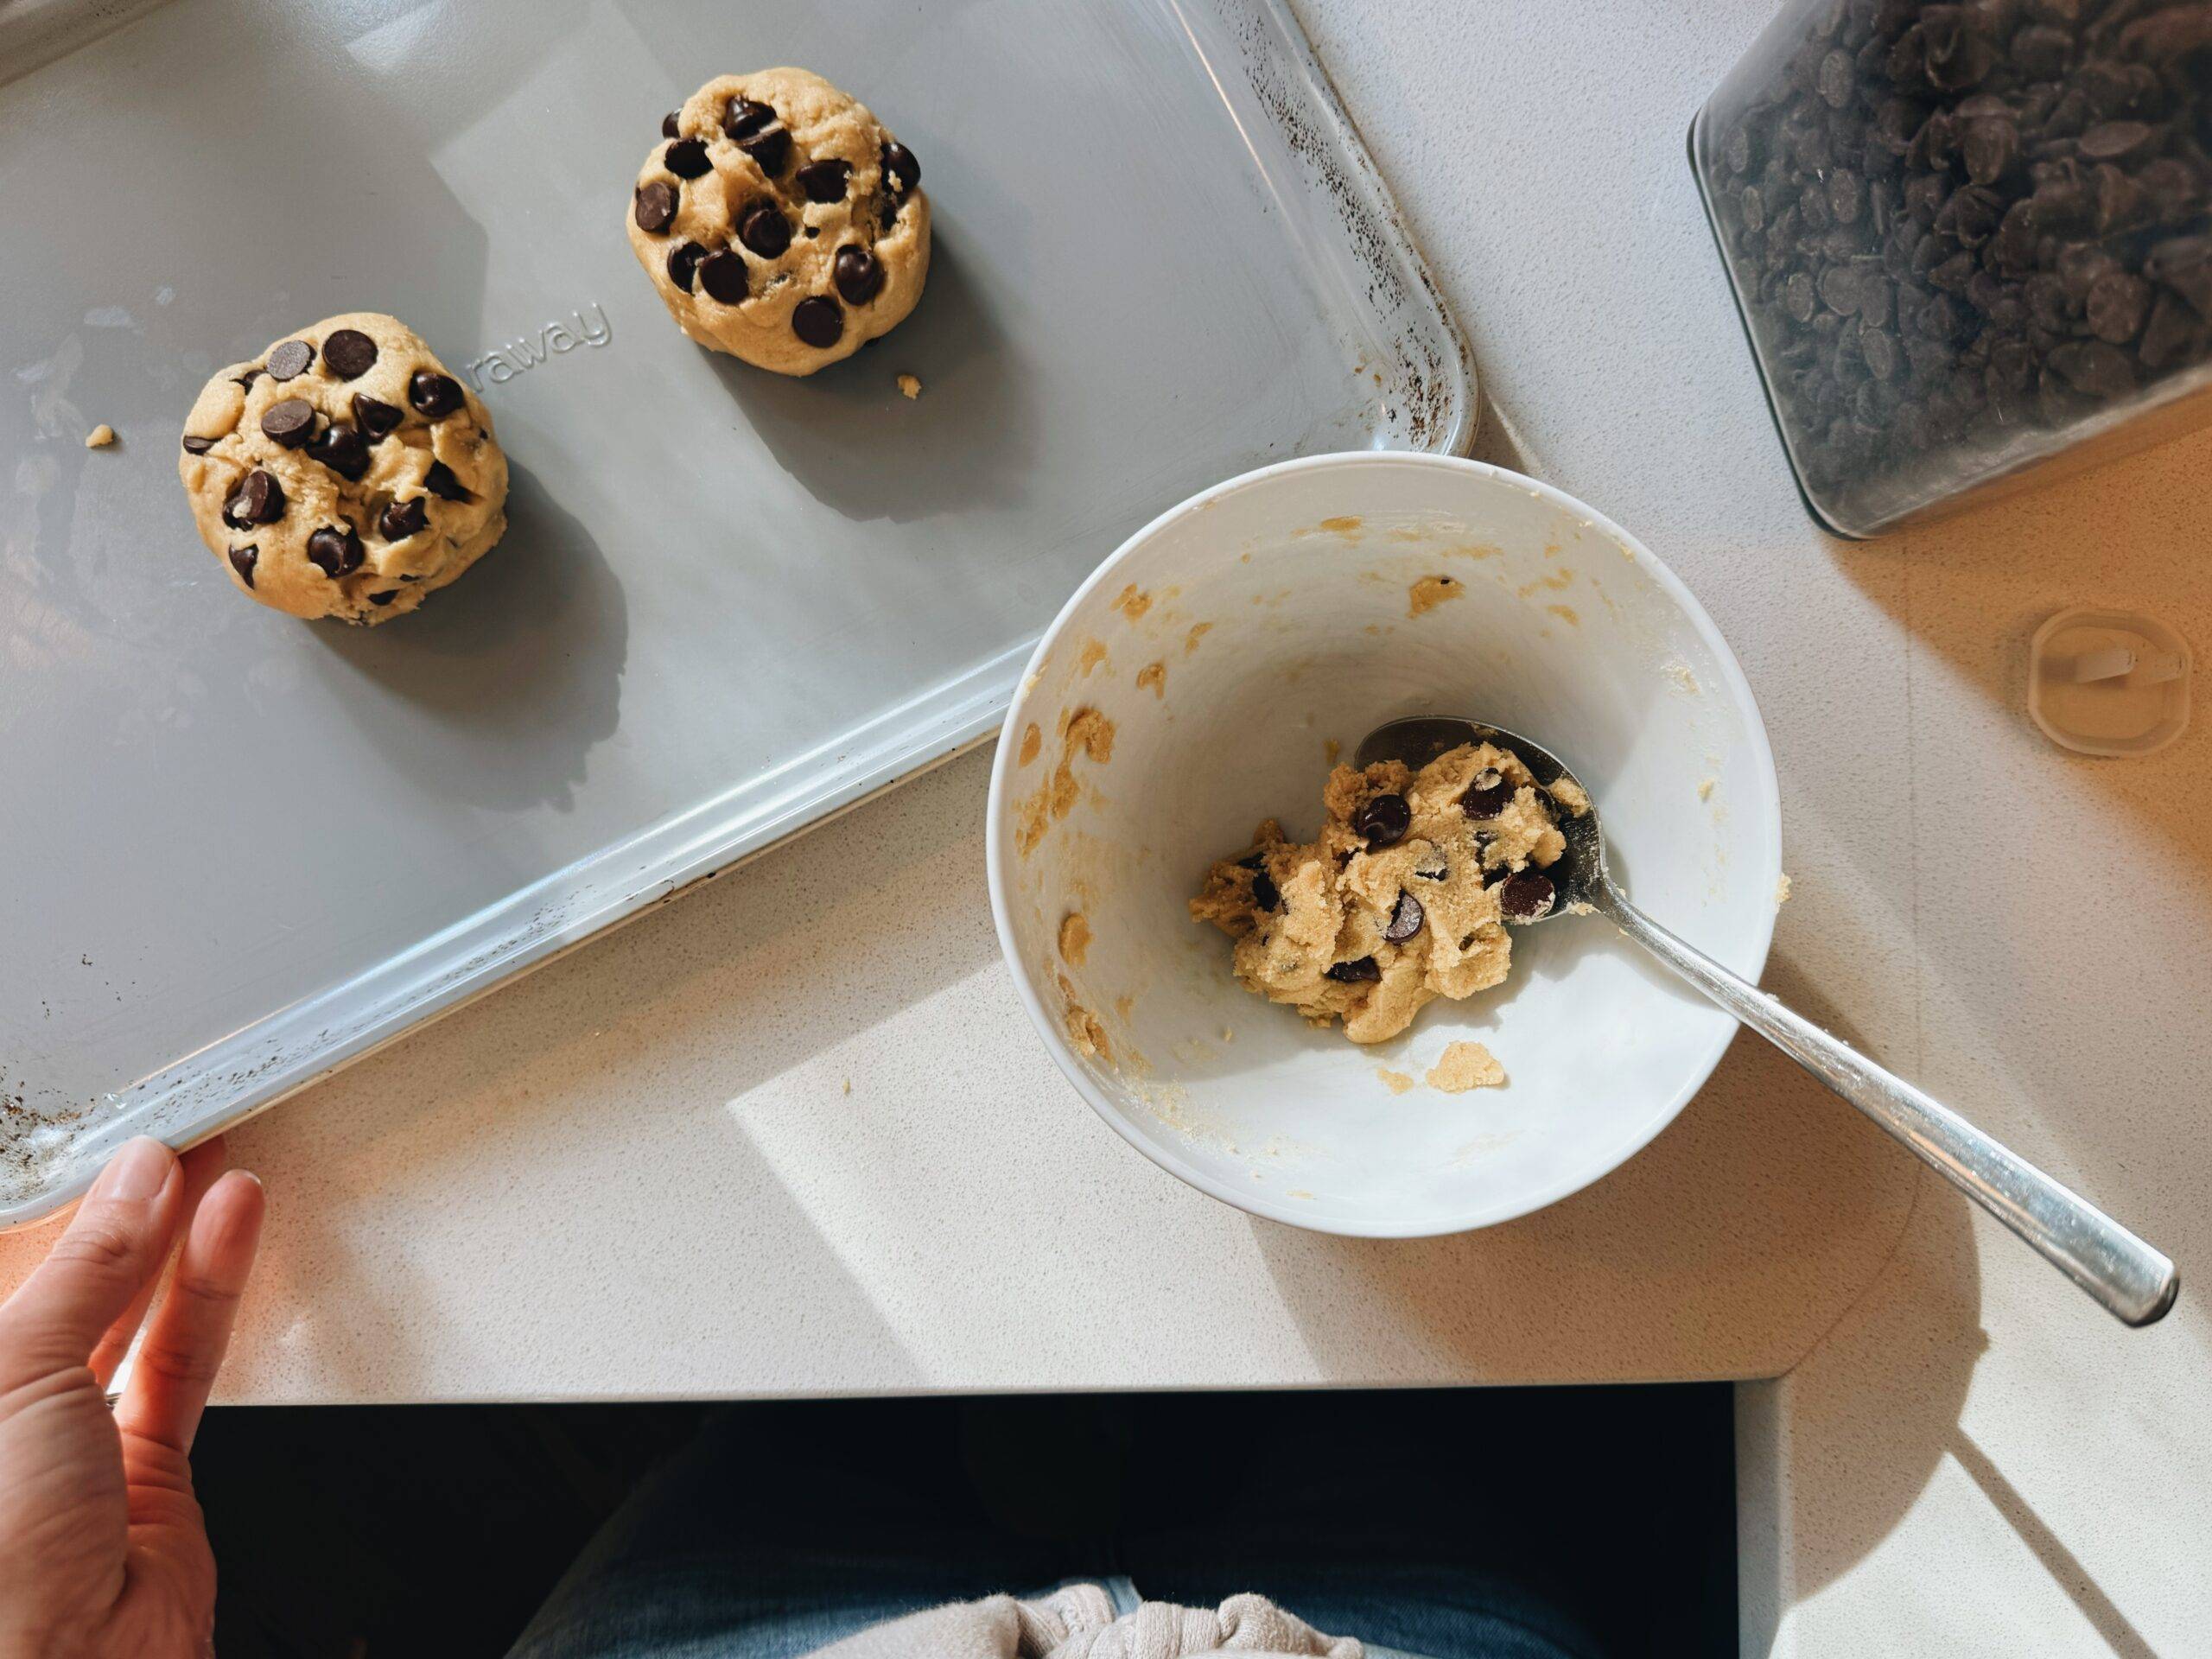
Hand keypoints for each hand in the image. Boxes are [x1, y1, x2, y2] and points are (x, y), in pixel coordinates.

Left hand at [0, 1138, 265, 1658]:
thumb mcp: (11, 1374)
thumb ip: (84, 1271)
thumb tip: (134, 1184)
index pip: (0, 1269)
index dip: (44, 1202)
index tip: (98, 1144)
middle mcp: (1, 1422)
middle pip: (60, 1289)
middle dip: (111, 1212)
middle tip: (167, 1137)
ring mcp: (71, 1453)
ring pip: (129, 1319)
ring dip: (176, 1238)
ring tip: (213, 1163)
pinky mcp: (148, 1477)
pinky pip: (185, 1363)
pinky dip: (217, 1291)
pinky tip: (231, 1227)